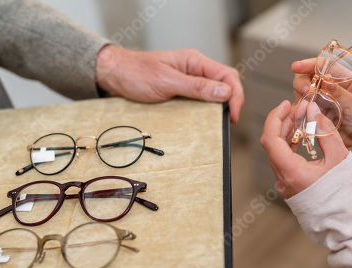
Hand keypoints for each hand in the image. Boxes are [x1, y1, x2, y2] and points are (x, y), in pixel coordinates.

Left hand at [96, 45, 243, 122]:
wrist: (115, 76)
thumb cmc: (136, 73)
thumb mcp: (167, 81)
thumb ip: (196, 87)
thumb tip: (225, 92)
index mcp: (195, 61)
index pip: (228, 75)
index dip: (236, 95)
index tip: (233, 115)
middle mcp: (195, 69)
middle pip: (225, 84)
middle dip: (232, 102)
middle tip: (230, 121)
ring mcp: (189, 80)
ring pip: (214, 93)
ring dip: (219, 107)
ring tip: (220, 121)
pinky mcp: (182, 90)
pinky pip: (201, 99)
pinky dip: (206, 110)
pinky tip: (205, 119)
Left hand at [260, 100, 347, 198]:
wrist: (351, 222)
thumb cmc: (348, 194)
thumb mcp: (339, 157)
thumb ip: (324, 130)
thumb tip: (312, 111)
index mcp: (292, 173)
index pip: (270, 139)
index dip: (275, 118)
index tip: (287, 105)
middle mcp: (284, 180)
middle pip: (272, 145)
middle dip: (283, 122)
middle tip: (299, 108)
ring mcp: (286, 185)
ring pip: (277, 153)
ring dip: (286, 133)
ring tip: (302, 119)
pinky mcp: (291, 187)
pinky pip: (284, 162)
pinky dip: (290, 146)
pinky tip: (302, 136)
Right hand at [292, 59, 351, 146]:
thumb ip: (341, 93)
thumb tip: (326, 81)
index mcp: (340, 77)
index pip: (321, 64)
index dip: (307, 64)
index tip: (296, 67)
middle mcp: (326, 86)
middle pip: (306, 77)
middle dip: (301, 82)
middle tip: (305, 91)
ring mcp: (319, 99)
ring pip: (300, 93)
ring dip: (301, 98)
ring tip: (308, 107)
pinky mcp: (314, 112)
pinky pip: (301, 109)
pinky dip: (300, 111)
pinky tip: (304, 115)